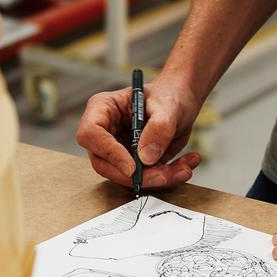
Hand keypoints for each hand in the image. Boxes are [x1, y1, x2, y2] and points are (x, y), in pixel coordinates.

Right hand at [76, 77, 202, 189]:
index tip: (133, 167)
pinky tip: (186, 167)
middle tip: (164, 176)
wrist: (181, 104)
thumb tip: (146, 158)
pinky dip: (167, 177)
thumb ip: (159, 128)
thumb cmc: (169, 96)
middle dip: (136, 176)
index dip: (109, 153)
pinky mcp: (133, 165)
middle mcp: (105, 133)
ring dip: (157, 179)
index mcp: (102, 109)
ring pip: (126, 177)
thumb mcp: (168, 107)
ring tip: (184, 169)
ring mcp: (117, 151)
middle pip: (104, 164)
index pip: (90, 134)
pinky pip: (144, 179)